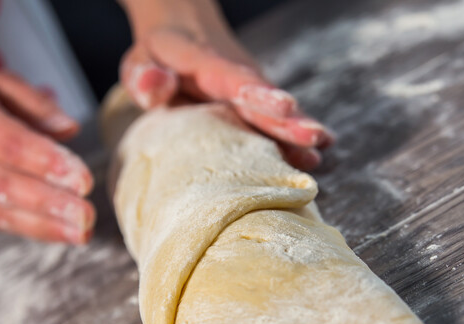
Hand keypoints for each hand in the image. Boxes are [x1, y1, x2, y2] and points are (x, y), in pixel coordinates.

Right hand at [0, 71, 95, 243]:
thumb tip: (70, 129)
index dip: (46, 162)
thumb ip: (34, 102)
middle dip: (51, 203)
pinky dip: (33, 231)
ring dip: (46, 225)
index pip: (10, 144)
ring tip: (82, 232)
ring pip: (3, 211)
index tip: (81, 176)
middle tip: (87, 213)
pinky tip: (64, 235)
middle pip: (7, 185)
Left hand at [119, 0, 332, 169]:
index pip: (235, 78)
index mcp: (207, 65)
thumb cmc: (158, 53)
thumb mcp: (140, 58)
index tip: (286, 106)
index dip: (259, 94)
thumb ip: (143, 74)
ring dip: (299, 130)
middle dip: (288, 121)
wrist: (184, 30)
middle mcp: (236, 77)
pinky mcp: (254, 106)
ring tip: (323, 148)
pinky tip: (318, 154)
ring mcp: (249, 92)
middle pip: (263, 101)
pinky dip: (295, 137)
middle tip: (314, 137)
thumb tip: (154, 90)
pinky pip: (275, 122)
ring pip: (276, 113)